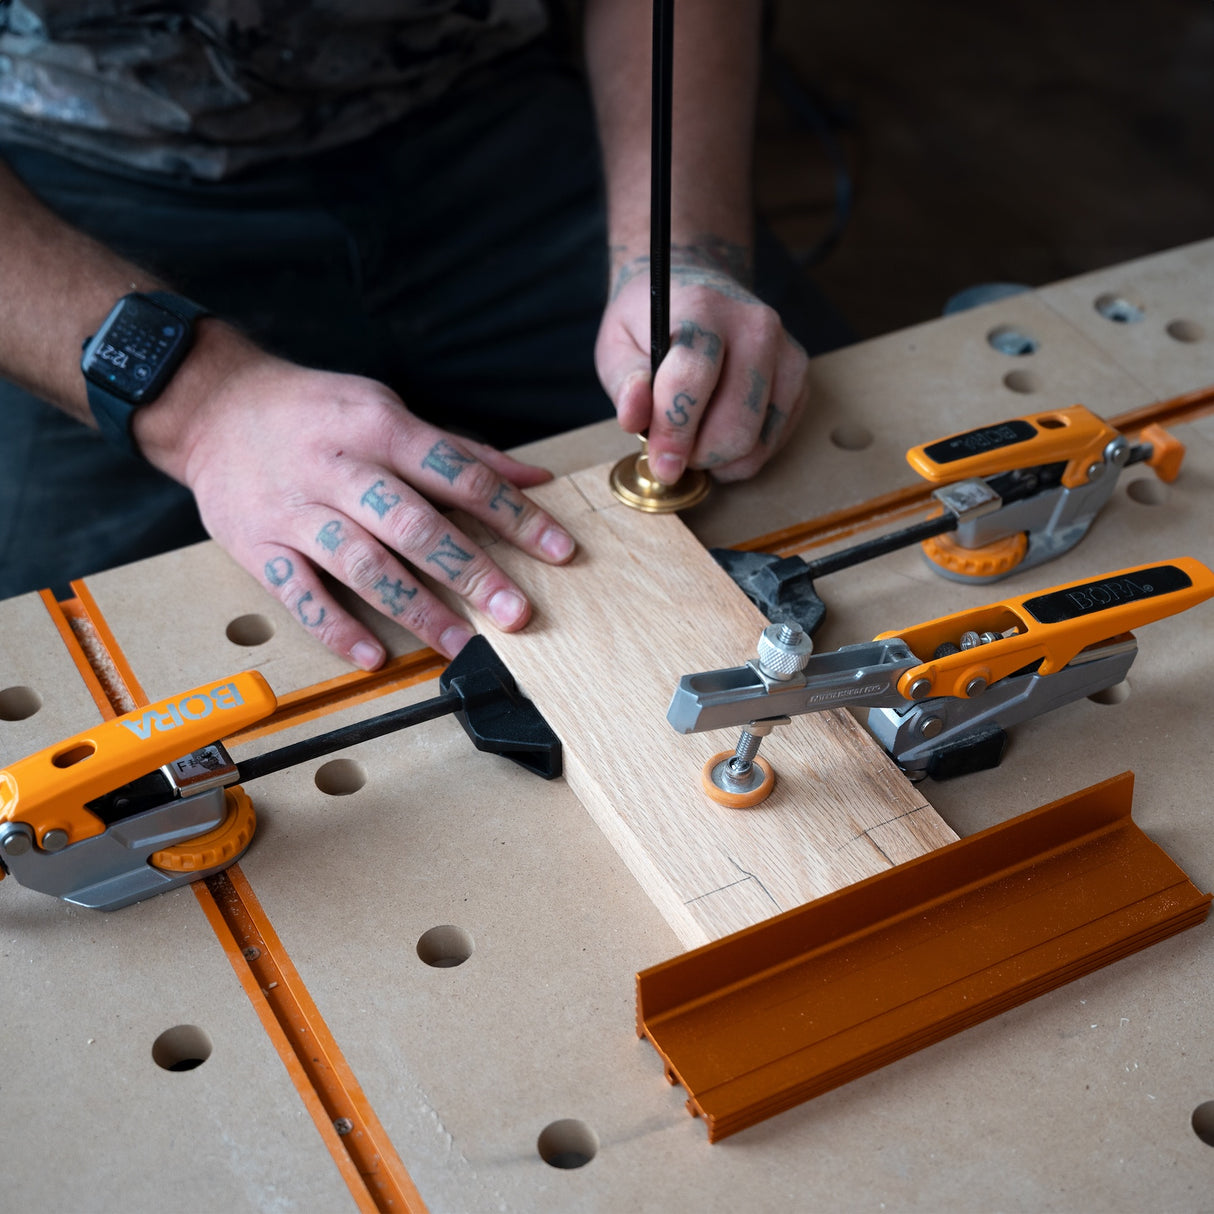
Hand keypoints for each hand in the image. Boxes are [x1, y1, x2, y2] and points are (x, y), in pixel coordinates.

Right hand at [134, 336, 575, 669]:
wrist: (212, 404)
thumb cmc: (315, 412)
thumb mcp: (387, 409)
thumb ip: (461, 450)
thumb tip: (535, 477)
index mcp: (380, 429)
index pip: (461, 476)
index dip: (515, 516)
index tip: (559, 551)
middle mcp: (340, 469)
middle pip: (414, 525)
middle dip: (471, 571)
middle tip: (517, 613)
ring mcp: (296, 510)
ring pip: (362, 564)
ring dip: (415, 608)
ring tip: (461, 644)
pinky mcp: (258, 546)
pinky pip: (298, 594)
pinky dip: (335, 627)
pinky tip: (373, 656)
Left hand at [595, 245, 809, 482]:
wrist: (698, 290)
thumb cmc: (651, 326)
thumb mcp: (617, 344)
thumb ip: (625, 381)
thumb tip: (634, 417)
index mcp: (704, 308)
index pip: (693, 379)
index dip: (674, 432)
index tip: (661, 466)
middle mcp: (755, 326)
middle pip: (736, 424)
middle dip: (699, 455)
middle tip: (673, 452)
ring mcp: (785, 352)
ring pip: (758, 441)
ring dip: (721, 460)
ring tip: (694, 442)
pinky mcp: (799, 378)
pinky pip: (775, 441)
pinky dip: (744, 455)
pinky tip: (719, 435)